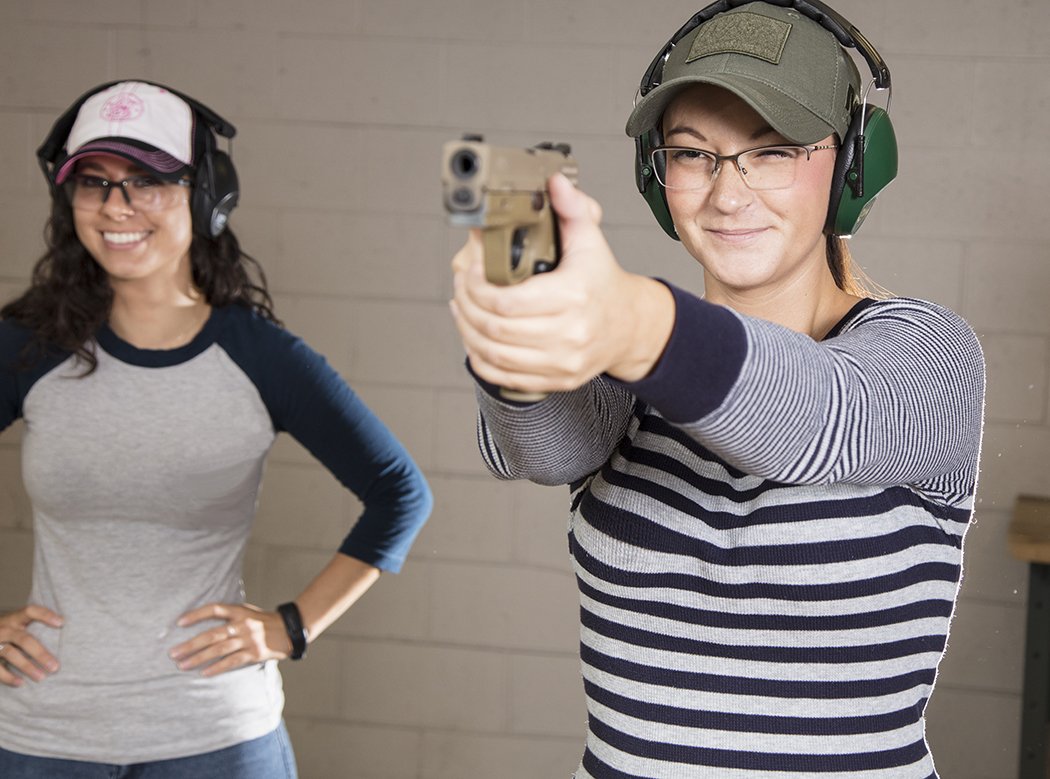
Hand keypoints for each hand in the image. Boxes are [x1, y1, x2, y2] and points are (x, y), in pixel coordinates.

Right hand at [0, 605, 62, 686]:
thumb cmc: (6, 633)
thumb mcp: (15, 625)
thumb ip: (32, 627)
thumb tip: (64, 629)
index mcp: (13, 619)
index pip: (30, 611)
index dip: (45, 615)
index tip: (62, 623)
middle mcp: (3, 629)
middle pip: (24, 639)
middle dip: (40, 653)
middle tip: (55, 667)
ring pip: (11, 654)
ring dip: (27, 666)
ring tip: (42, 677)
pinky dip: (8, 677)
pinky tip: (20, 683)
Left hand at [169, 603, 292, 676]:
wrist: (291, 630)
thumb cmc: (265, 623)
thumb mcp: (249, 613)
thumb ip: (231, 616)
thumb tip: (205, 624)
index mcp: (240, 611)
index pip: (215, 609)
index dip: (196, 615)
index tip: (179, 623)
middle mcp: (243, 624)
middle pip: (212, 634)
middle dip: (190, 644)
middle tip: (173, 653)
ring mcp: (249, 639)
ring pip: (219, 649)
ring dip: (198, 658)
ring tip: (182, 665)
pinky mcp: (255, 653)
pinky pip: (232, 661)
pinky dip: (217, 667)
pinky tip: (204, 672)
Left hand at [449, 173, 674, 393]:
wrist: (629, 326)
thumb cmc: (602, 285)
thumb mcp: (591, 241)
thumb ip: (571, 209)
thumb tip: (554, 183)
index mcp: (572, 296)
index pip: (506, 301)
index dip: (477, 286)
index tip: (471, 271)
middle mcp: (568, 333)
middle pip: (494, 328)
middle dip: (466, 305)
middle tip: (461, 288)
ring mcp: (561, 361)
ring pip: (494, 355)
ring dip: (467, 332)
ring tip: (462, 310)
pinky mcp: (556, 380)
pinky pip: (504, 377)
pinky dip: (480, 359)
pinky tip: (474, 339)